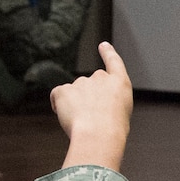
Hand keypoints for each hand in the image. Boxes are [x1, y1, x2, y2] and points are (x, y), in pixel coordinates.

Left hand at [51, 42, 131, 171]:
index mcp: (119, 83)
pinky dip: (58, 105)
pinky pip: (57, 96)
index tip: (103, 45)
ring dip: (75, 105)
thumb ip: (111, 103)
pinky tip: (66, 117)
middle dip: (88, 99)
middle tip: (92, 118)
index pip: (114, 62)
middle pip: (90, 85)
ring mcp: (81, 82)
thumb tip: (96, 107)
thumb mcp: (122, 114)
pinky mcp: (64, 90)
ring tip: (83, 123)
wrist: (99, 134)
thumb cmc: (113, 130)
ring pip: (73, 94)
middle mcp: (100, 78)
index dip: (108, 53)